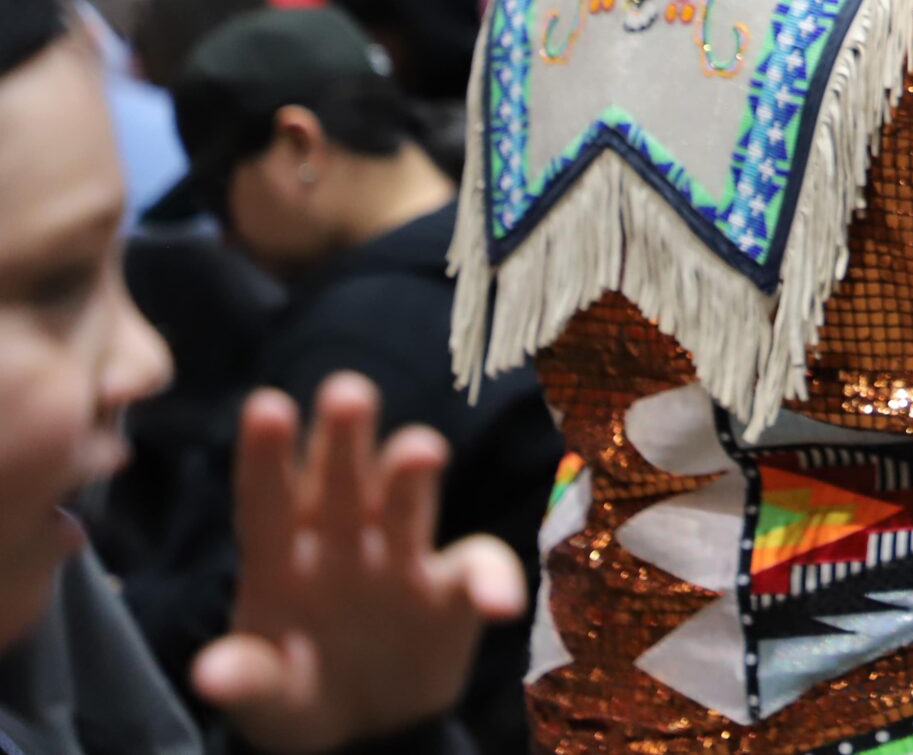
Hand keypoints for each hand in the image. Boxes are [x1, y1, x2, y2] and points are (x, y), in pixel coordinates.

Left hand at [192, 374, 527, 754]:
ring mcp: (402, 560)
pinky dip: (492, 582)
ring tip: (419, 451)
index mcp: (283, 557)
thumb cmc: (297, 695)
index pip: (269, 499)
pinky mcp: (454, 591)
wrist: (367, 728)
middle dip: (344, 437)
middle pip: (340, 479)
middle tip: (346, 393)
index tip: (267, 406)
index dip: (266, 455)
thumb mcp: (264, 697)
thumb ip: (247, 681)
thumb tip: (212, 675)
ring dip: (410, 473)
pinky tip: (498, 605)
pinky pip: (478, 571)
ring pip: (406, 500)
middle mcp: (342, 540)